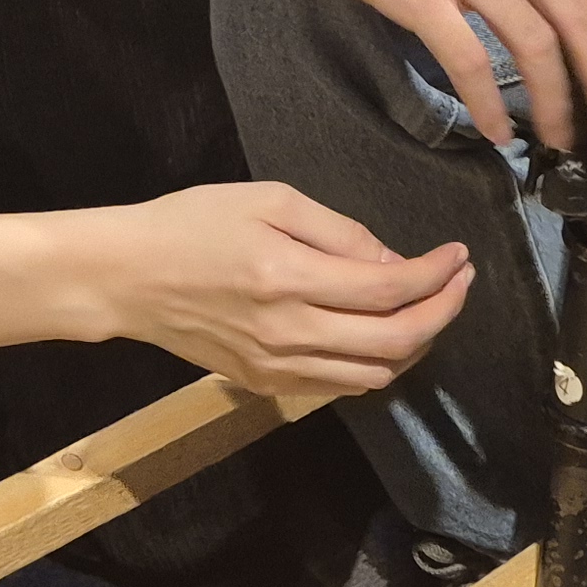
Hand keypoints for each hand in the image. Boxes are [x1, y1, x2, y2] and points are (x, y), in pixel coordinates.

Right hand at [0, 181, 473, 394]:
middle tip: (459, 281)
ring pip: (375, 375)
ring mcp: (278, 368)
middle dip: (442, 312)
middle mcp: (290, 334)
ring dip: (415, 344)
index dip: (437, 276)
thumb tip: (392, 261)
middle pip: (396, 343)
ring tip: (427, 307)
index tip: (459, 255)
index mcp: (290, 279)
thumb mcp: (269, 200)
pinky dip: (375, 363)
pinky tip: (381, 332)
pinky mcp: (266, 385)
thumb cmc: (192, 223)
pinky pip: (341, 386)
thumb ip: (338, 232)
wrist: (127, 278)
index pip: (390, 289)